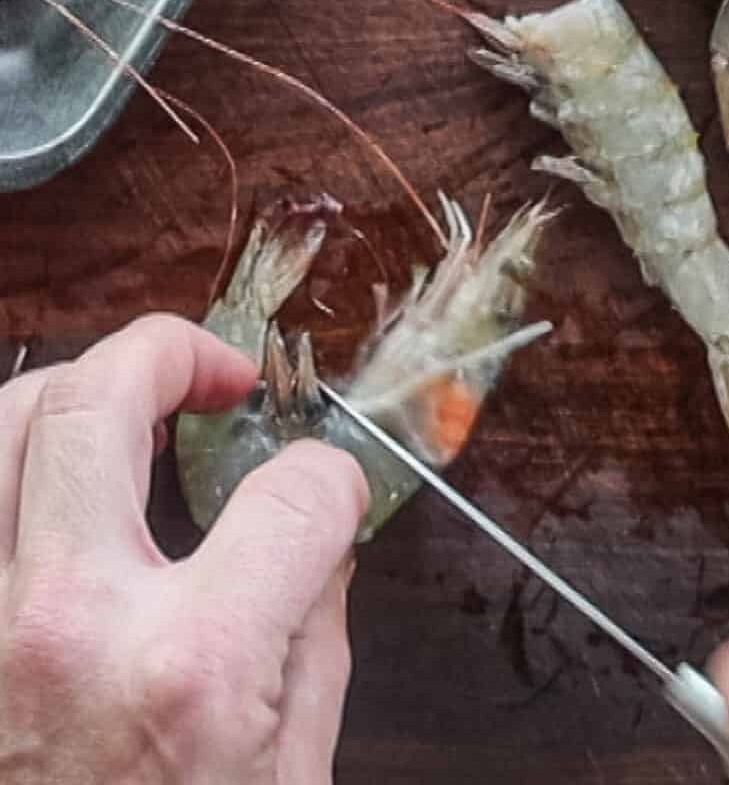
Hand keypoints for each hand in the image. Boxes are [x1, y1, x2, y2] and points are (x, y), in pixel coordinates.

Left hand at [0, 315, 368, 783]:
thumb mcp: (287, 778)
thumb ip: (311, 634)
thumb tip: (317, 533)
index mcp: (188, 666)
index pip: (292, 492)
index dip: (330, 476)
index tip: (327, 487)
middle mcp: (67, 623)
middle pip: (102, 397)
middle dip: (176, 353)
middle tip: (218, 375)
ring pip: (3, 420)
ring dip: (77, 391)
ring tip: (127, 410)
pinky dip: (11, 463)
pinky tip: (56, 482)